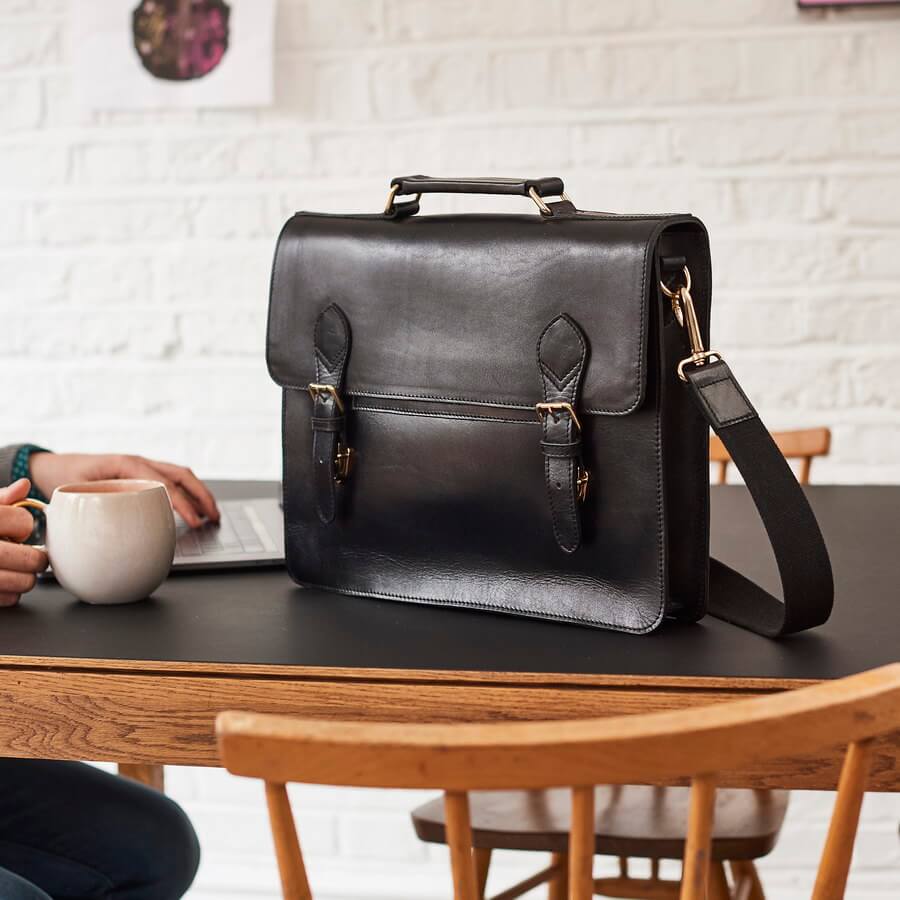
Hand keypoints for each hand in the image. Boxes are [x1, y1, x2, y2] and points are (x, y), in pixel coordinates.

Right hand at [0, 479, 48, 606]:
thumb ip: (1, 499)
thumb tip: (24, 485)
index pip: (23, 521)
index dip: (24, 526)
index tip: (16, 531)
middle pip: (29, 558)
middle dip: (36, 558)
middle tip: (31, 556)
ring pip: (23, 582)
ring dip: (26, 577)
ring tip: (17, 570)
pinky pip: (8, 598)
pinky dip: (10, 593)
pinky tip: (1, 583)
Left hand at [28, 453, 219, 528]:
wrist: (50, 466)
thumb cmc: (62, 478)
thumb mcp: (75, 494)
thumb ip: (96, 510)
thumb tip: (114, 534)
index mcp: (126, 464)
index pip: (164, 484)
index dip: (183, 503)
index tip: (195, 521)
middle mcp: (139, 462)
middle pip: (181, 475)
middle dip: (202, 496)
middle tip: (214, 517)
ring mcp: (142, 465)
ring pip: (181, 475)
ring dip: (199, 493)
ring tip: (212, 513)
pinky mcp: (141, 472)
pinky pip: (171, 479)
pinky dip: (188, 492)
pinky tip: (193, 507)